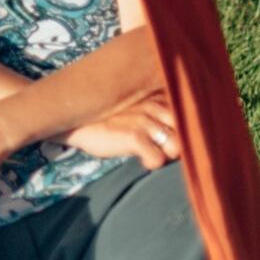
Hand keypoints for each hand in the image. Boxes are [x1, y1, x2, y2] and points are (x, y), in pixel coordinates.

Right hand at [64, 95, 180, 168]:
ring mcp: (144, 120)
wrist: (73, 121)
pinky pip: (158, 159)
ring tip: (147, 150)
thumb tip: (178, 134)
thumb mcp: (134, 108)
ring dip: (163, 153)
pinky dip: (150, 162)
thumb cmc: (106, 117)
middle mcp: (152, 105)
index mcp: (154, 97)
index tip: (170, 135)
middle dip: (176, 144)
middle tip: (159, 146)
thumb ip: (156, 113)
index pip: (186, 113)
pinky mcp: (134, 136)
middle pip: (185, 132)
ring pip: (175, 147)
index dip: (184, 129)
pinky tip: (139, 158)